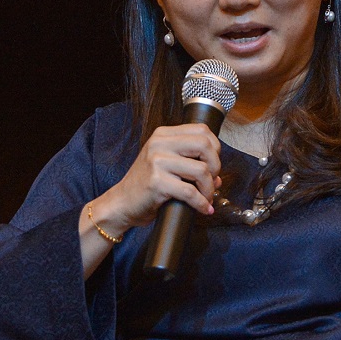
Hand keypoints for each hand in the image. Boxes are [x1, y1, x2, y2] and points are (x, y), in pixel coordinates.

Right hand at [89, 123, 221, 234]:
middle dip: (216, 166)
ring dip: (209, 188)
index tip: (213, 165)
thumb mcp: (167, 166)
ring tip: (206, 198)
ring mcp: (156, 162)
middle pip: (205, 145)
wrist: (121, 203)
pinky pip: (190, 192)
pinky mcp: (156, 182)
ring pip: (201, 170)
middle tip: (211, 181)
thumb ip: (191, 165)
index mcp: (163, 135)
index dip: (215, 148)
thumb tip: (218, 178)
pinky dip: (201, 203)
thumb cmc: (146, 185)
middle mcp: (159, 144)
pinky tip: (203, 209)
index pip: (202, 130)